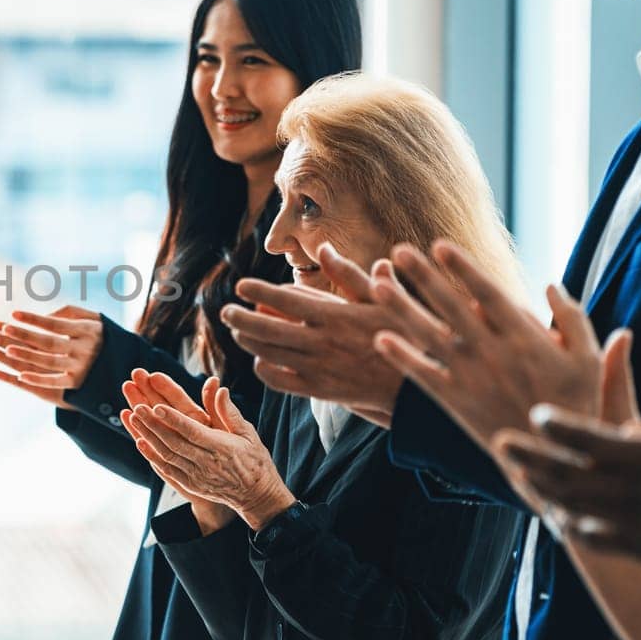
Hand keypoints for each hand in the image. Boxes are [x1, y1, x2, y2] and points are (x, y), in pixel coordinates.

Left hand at [0, 305, 101, 408]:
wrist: (126, 364)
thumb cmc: (102, 335)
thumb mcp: (94, 319)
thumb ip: (69, 313)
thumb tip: (44, 315)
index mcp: (87, 330)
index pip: (55, 323)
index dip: (34, 318)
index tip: (14, 313)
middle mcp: (84, 349)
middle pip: (48, 342)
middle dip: (24, 335)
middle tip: (3, 328)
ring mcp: (81, 367)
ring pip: (48, 361)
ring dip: (27, 355)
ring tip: (7, 349)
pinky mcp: (77, 383)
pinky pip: (55, 382)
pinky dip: (37, 379)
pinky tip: (20, 375)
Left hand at [123, 374, 293, 530]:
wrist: (256, 496)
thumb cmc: (254, 459)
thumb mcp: (248, 434)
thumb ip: (229, 412)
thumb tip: (219, 389)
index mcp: (222, 447)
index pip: (193, 431)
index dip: (174, 419)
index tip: (157, 406)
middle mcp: (206, 463)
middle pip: (174, 442)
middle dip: (153, 423)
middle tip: (137, 405)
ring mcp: (196, 476)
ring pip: (166, 454)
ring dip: (148, 436)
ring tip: (133, 417)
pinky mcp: (190, 484)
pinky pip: (166, 469)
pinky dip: (151, 456)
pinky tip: (139, 441)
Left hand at [222, 245, 403, 424]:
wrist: (414, 385)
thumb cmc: (401, 335)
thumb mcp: (382, 300)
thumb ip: (349, 275)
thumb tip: (325, 249)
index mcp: (335, 315)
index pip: (286, 299)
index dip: (259, 291)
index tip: (241, 285)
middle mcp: (321, 342)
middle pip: (266, 328)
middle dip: (240, 318)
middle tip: (226, 312)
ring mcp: (317, 368)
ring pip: (268, 353)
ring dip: (248, 341)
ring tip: (238, 333)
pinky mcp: (318, 391)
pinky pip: (279, 380)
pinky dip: (264, 369)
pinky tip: (261, 360)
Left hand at [369, 240, 601, 459]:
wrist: (554, 460)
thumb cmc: (577, 405)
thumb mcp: (588, 359)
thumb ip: (572, 319)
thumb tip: (551, 285)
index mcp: (524, 338)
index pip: (487, 293)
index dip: (463, 268)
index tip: (440, 244)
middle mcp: (492, 353)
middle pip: (450, 306)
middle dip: (423, 277)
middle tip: (399, 250)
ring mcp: (471, 378)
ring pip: (429, 335)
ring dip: (401, 308)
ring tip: (376, 283)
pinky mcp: (456, 402)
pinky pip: (423, 376)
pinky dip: (402, 357)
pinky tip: (380, 338)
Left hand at [497, 345, 640, 574]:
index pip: (595, 440)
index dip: (562, 427)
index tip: (535, 414)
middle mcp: (636, 493)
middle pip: (570, 475)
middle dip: (532, 458)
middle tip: (498, 443)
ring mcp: (635, 524)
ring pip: (575, 505)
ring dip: (542, 488)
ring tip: (517, 473)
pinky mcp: (640, 548)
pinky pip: (595, 538)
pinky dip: (570, 526)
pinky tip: (555, 517)